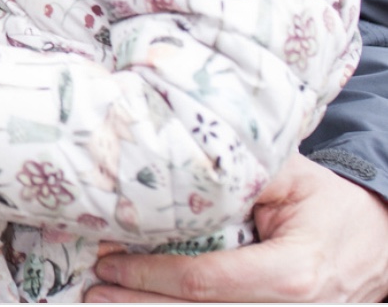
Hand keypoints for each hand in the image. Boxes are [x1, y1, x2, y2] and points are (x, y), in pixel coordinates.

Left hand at [86, 153, 387, 301]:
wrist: (380, 241)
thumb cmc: (330, 204)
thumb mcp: (293, 177)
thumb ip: (241, 172)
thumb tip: (174, 159)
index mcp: (292, 274)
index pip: (205, 281)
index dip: (150, 275)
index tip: (108, 262)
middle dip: (140, 305)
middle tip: (92, 292)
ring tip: (108, 304)